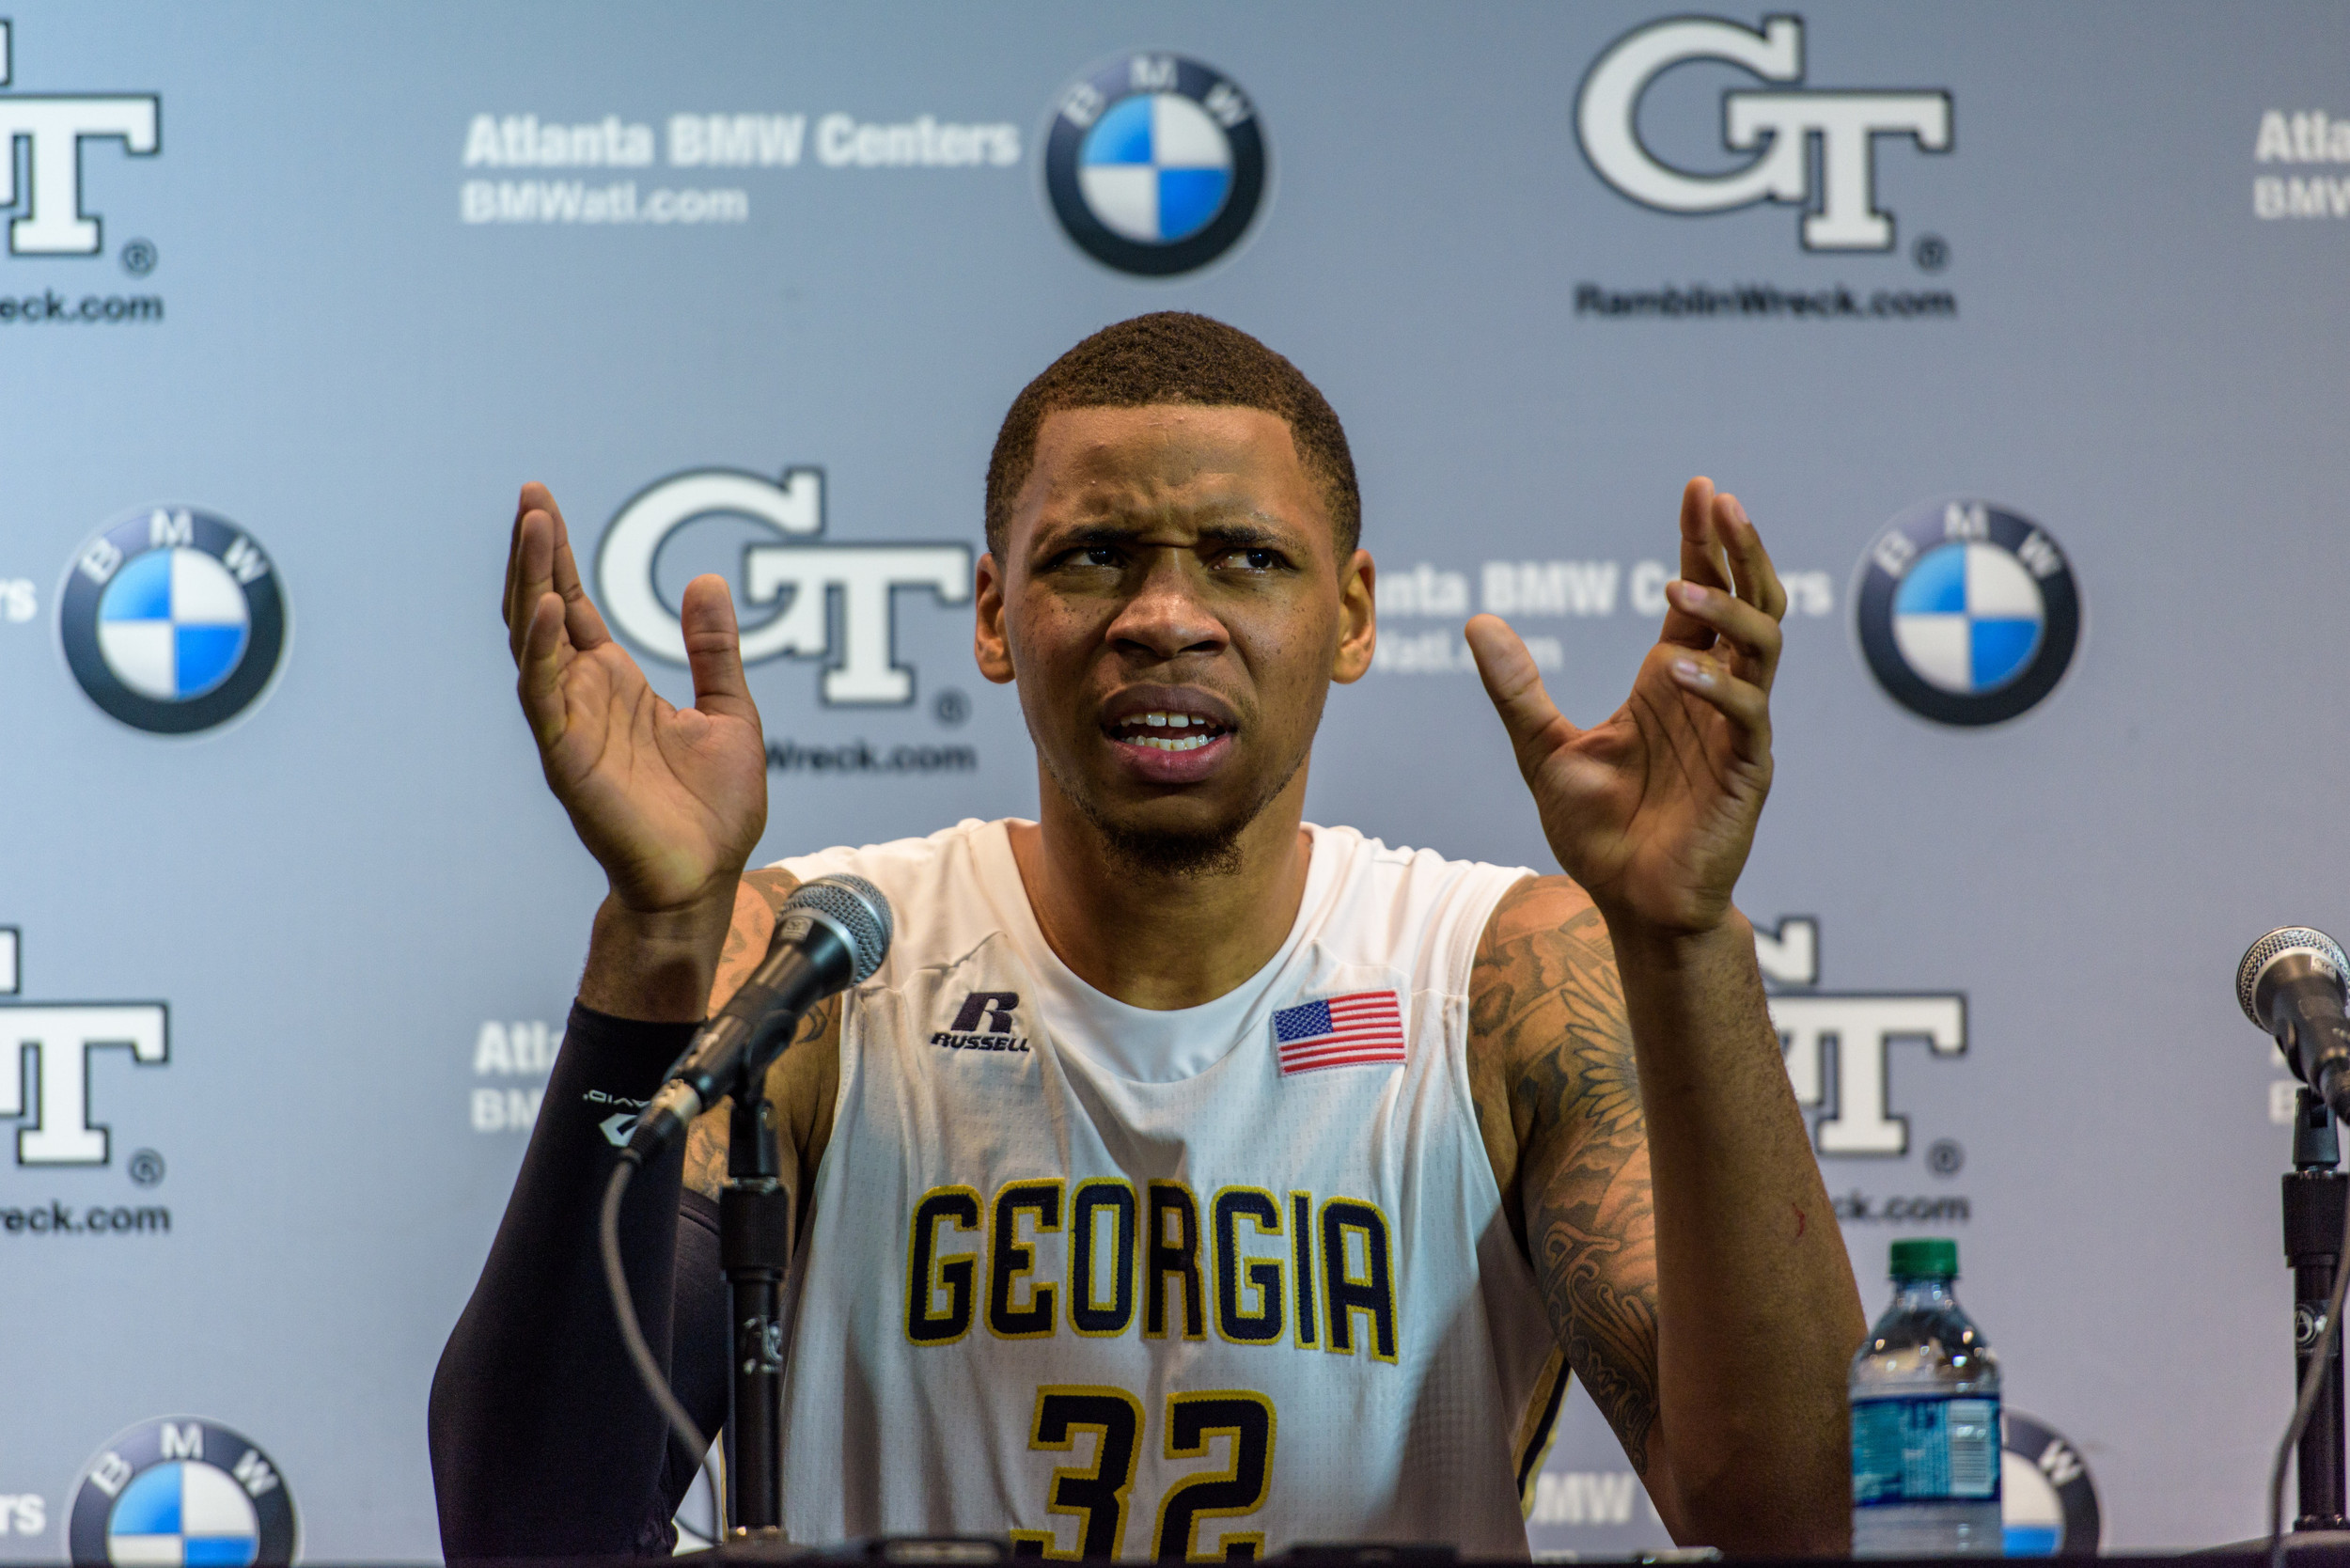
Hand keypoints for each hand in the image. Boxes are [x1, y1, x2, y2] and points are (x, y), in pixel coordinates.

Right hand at [503, 483, 768, 919]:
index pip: (573, 603)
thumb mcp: (730, 712)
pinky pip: (545, 697)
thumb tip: (706, 581)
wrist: (706, 880)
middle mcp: (583, 697)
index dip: (557, 554)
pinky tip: (549, 610)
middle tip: (531, 497)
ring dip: (530, 585)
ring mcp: (569, 725)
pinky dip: (543, 652)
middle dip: (534, 555)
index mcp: (615, 682)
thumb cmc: (714, 810)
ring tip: (534, 529)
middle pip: (542, 610)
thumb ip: (714, 650)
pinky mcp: (566, 759)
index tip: (541, 500)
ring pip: (533, 643)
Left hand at [1466, 477, 1783, 938]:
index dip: (1702, 542)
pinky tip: (1676, 668)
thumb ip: (1516, 688)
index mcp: (1674, 679)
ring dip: (1728, 608)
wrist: (1630, 905)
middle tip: (1719, 503)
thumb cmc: (1599, 831)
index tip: (1697, 490)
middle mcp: (1713, 694)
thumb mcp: (1543, 748)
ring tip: (1678, 587)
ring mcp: (1737, 730)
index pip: (1701, 594)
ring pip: (1763, 645)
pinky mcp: (1747, 772)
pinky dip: (1718, 686)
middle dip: (1738, 549)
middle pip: (1750, 601)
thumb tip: (1475, 622)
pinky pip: (1749, 714)